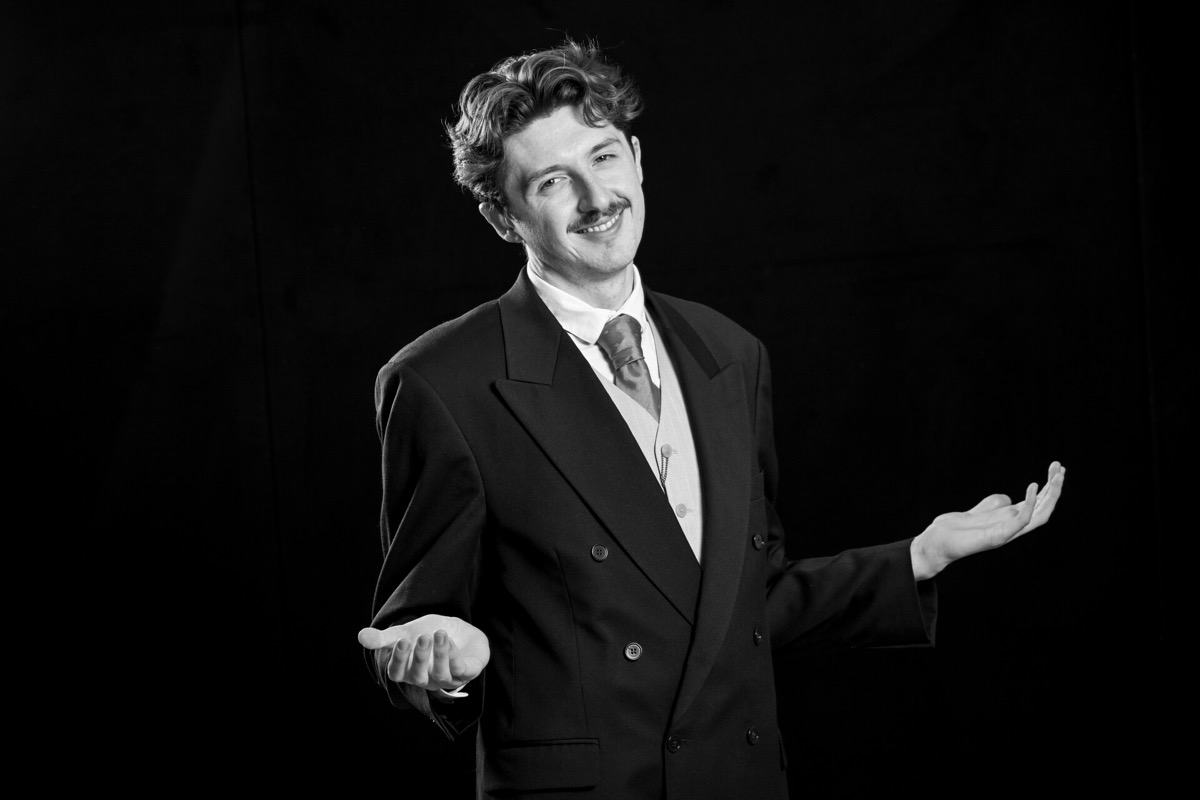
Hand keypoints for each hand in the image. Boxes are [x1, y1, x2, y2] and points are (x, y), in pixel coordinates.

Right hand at [358, 614, 489, 693]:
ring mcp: (447, 678)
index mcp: (409, 671)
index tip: (401, 641)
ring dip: (439, 654)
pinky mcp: (467, 672)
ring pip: (440, 674)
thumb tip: (360, 635)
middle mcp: (426, 679)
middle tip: (421, 637)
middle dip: (419, 658)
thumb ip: (386, 637)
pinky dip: (454, 655)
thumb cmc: (431, 635)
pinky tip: (449, 639)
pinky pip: (461, 669)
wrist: (462, 631)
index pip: (397, 674)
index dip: (398, 660)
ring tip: (439, 634)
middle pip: (418, 676)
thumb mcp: (407, 633)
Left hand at [911, 461, 1065, 579]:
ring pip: (1040, 516)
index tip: (1057, 468)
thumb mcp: (979, 511)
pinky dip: (1030, 503)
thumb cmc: (956, 529)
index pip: (1038, 503)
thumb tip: (1008, 498)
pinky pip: (1021, 520)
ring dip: (1051, 495)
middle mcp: (1013, 527)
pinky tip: (1033, 486)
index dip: (1049, 487)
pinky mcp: (998, 537)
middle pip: (1043, 508)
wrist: (936, 543)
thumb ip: (995, 504)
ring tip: (1056, 476)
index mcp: (1010, 520)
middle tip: (1060, 467)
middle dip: (1054, 488)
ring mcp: (1007, 533)